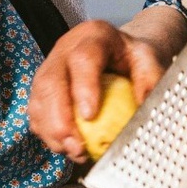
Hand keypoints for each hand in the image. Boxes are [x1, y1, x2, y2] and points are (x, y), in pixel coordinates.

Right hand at [29, 19, 166, 162]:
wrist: (118, 54)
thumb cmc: (132, 59)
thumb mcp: (148, 61)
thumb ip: (149, 81)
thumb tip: (143, 109)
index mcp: (93, 36)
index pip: (83, 58)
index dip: (84, 87)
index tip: (90, 116)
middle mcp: (65, 49)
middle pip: (51, 81)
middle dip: (59, 119)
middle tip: (76, 146)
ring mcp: (50, 67)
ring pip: (39, 98)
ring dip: (51, 131)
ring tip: (73, 152)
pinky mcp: (42, 87)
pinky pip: (36, 112)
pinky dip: (47, 133)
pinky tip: (64, 147)